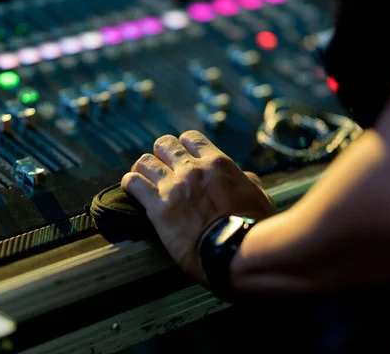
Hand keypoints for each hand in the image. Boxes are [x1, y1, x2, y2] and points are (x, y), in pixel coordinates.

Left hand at [121, 130, 273, 283]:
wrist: (237, 251)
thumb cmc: (253, 226)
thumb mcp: (258, 196)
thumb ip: (247, 181)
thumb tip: (245, 176)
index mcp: (217, 163)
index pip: (190, 139)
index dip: (184, 147)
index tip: (182, 158)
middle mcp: (192, 169)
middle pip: (164, 145)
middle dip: (161, 155)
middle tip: (162, 169)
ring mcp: (173, 186)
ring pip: (145, 162)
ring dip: (144, 170)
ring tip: (144, 180)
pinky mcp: (157, 207)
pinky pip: (133, 183)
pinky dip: (131, 184)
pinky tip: (133, 190)